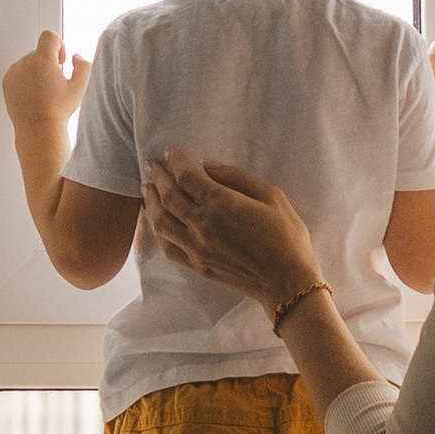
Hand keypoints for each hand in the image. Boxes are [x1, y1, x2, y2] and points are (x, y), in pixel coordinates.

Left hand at [2, 30, 87, 132]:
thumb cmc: (58, 110)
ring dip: (37, 69)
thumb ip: (84, 65)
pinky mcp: (7, 82)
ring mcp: (14, 73)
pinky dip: (26, 77)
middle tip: (54, 82)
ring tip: (43, 90)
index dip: (59, 45)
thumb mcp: (80, 87)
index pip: (49, 36)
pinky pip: (18, 71)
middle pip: (39, 50)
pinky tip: (34, 94)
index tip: (60, 61)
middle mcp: (26, 64)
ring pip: (29, 61)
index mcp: (43, 61)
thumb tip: (75, 57)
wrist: (38, 129)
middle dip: (48, 61)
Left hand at [142, 151, 320, 310]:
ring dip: (151, 201)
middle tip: (152, 165)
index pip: (186, 176)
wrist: (287, 282)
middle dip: (158, 177)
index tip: (170, 151)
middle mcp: (203, 226)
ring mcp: (196, 249)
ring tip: (147, 188)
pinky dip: (156, 230)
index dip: (175, 161)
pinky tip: (155, 220)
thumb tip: (208, 165)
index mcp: (222, 204)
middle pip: (168, 196)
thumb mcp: (271, 196)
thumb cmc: (286, 237)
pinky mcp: (197, 266)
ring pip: (161, 221)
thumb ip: (237, 177)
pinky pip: (167, 246)